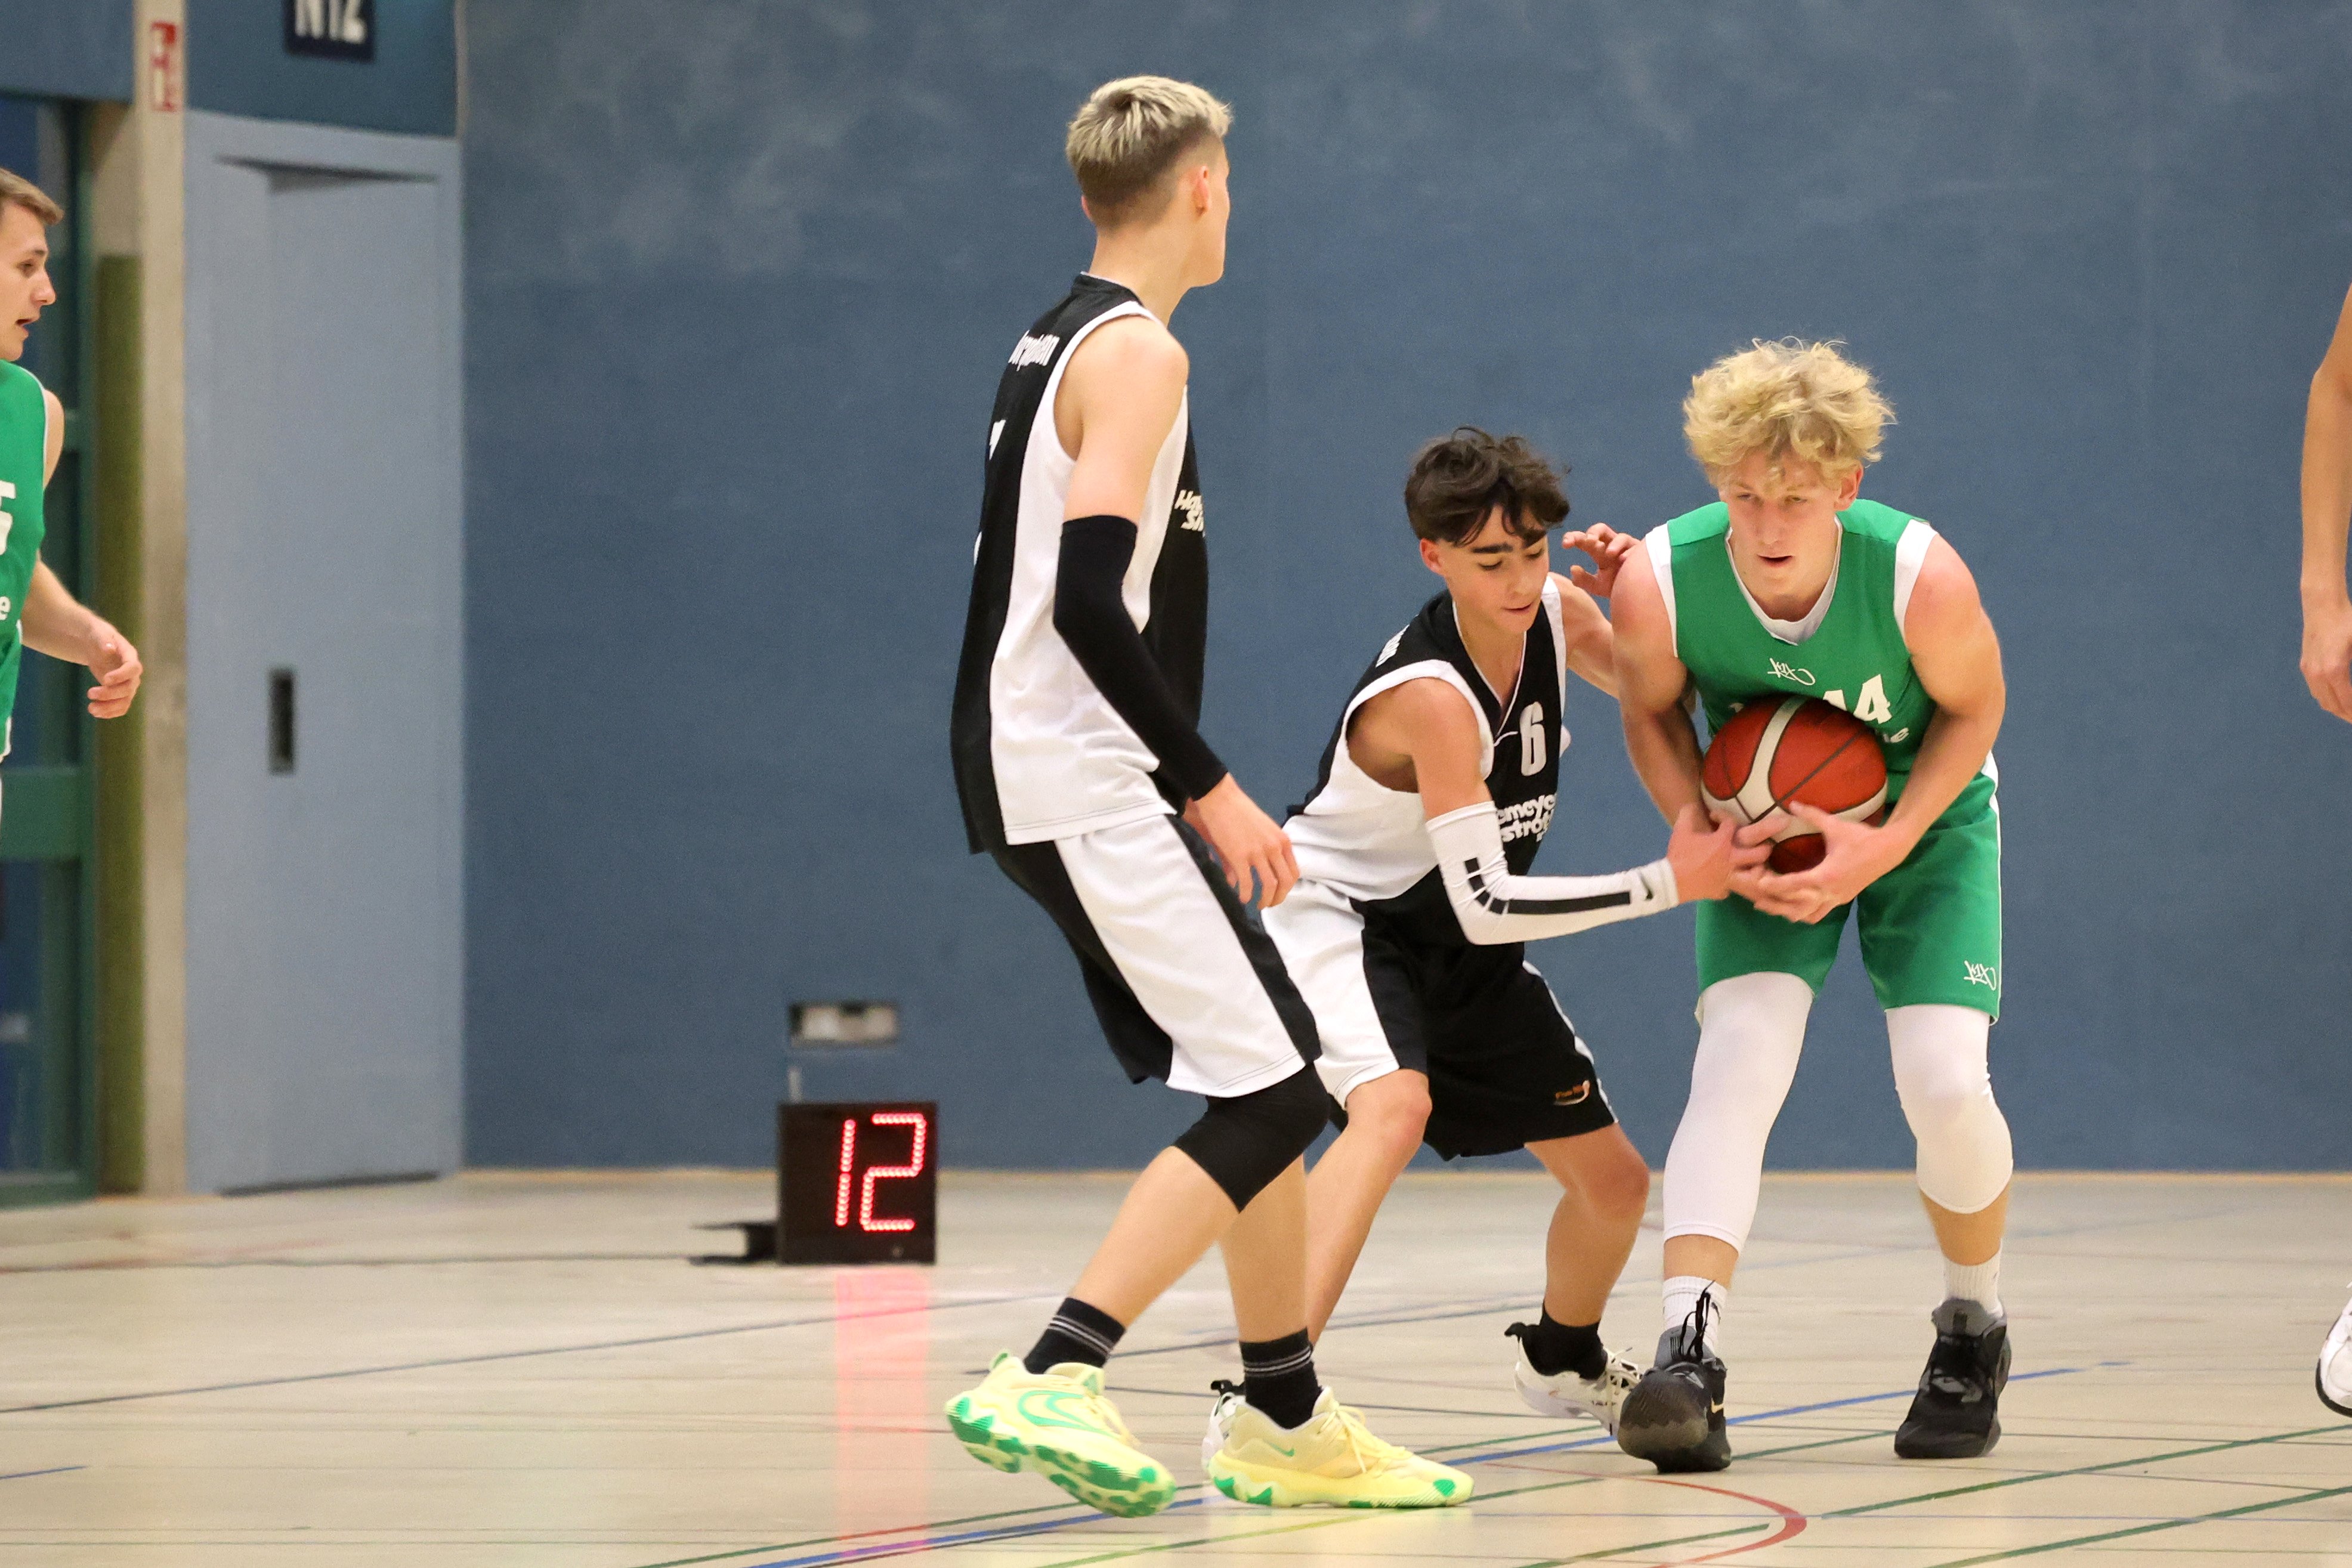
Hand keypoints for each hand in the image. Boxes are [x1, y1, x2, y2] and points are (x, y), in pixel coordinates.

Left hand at [85, 627, 140, 718]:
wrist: (93, 643)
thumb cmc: (95, 635)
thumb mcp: (96, 632)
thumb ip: (102, 639)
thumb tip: (109, 649)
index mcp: (129, 655)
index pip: (133, 668)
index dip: (122, 675)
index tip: (105, 679)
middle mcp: (131, 672)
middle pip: (129, 687)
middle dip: (111, 693)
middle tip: (89, 693)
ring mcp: (126, 683)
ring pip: (125, 700)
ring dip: (110, 707)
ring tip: (91, 709)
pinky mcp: (119, 692)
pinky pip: (120, 706)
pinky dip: (110, 712)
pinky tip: (96, 712)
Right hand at [1188, 775, 1299, 907]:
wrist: (1221, 798)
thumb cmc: (1239, 811)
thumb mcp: (1258, 831)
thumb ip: (1259, 854)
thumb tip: (1248, 874)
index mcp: (1282, 840)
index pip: (1293, 871)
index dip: (1287, 887)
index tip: (1278, 893)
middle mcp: (1274, 847)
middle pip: (1285, 882)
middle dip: (1279, 898)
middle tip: (1269, 904)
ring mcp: (1258, 852)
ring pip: (1270, 885)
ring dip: (1265, 900)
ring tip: (1258, 905)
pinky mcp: (1241, 856)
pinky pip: (1248, 883)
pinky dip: (1246, 895)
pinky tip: (1242, 898)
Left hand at [1560, 524, 1635, 598]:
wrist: (1635, 597)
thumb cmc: (1615, 587)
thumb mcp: (1597, 586)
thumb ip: (1584, 580)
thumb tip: (1573, 568)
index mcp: (1599, 551)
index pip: (1584, 539)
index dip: (1574, 538)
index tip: (1565, 545)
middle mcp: (1612, 546)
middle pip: (1601, 529)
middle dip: (1594, 532)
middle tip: (1588, 541)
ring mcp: (1627, 548)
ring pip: (1621, 537)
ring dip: (1614, 544)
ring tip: (1608, 554)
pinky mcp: (1642, 554)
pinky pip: (1636, 549)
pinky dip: (1629, 553)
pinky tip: (1623, 560)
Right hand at [1663, 805, 1768, 901]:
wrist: (1671, 882)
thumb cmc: (1679, 854)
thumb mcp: (1681, 829)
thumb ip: (1689, 813)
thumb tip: (1693, 805)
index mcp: (1722, 842)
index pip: (1731, 823)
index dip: (1724, 816)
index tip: (1715, 817)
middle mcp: (1731, 859)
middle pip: (1760, 853)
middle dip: (1765, 847)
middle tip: (1763, 845)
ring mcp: (1729, 878)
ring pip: (1755, 877)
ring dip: (1758, 872)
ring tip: (1757, 869)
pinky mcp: (1723, 891)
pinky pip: (1732, 888)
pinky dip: (1730, 884)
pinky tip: (1726, 882)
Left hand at [1744, 802, 1907, 923]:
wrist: (1889, 851)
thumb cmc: (1861, 837)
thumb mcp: (1836, 826)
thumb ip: (1812, 815)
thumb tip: (1791, 803)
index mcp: (1826, 875)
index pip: (1794, 885)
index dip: (1773, 885)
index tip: (1757, 882)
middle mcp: (1830, 892)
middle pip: (1796, 908)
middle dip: (1775, 904)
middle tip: (1755, 898)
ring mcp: (1836, 899)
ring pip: (1807, 915)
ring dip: (1787, 912)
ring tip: (1769, 905)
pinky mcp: (1841, 900)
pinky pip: (1818, 913)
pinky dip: (1803, 913)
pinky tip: (1791, 906)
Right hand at [2302, 598, 2351, 721]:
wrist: (2322, 604)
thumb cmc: (2347, 621)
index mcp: (2335, 670)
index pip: (2347, 702)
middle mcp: (2318, 674)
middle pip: (2332, 706)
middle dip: (2346, 715)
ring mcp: (2309, 670)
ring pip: (2322, 699)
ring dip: (2336, 708)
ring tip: (2349, 710)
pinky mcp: (2305, 664)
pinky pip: (2315, 689)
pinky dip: (2327, 697)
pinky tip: (2337, 694)